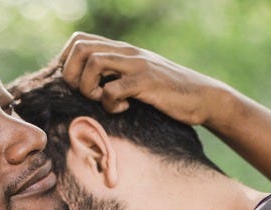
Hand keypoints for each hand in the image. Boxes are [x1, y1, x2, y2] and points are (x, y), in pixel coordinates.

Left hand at [57, 32, 228, 125]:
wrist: (203, 97)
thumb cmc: (167, 93)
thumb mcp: (137, 77)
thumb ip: (115, 75)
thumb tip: (85, 86)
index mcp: (121, 50)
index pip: (78, 41)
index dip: (68, 64)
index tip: (78, 86)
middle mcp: (126, 52)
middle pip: (79, 48)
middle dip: (73, 76)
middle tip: (88, 95)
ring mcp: (137, 65)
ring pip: (93, 63)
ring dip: (89, 88)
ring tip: (104, 101)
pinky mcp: (147, 82)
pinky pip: (113, 89)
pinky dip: (110, 103)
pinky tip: (124, 108)